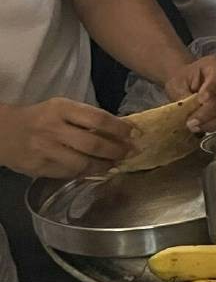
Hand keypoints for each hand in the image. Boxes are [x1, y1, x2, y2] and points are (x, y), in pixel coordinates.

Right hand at [0, 99, 132, 178]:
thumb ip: (87, 117)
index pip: (98, 119)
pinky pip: (69, 174)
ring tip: (117, 164)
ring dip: (105, 166)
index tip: (135, 133)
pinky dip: (87, 173)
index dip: (120, 128)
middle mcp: (53, 129)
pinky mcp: (39, 168)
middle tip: (132, 152)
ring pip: (83, 163)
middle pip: (94, 144)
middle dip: (118, 150)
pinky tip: (98, 171)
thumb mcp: (62, 108)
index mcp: (61, 109)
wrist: (4, 131)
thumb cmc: (40, 117)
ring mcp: (45, 150)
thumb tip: (121, 129)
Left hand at [164, 55, 215, 132]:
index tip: (200, 101)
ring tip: (196, 128)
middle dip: (209, 111)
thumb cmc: (184, 81)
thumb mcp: (177, 83)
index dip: (211, 89)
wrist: (190, 82)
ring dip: (214, 121)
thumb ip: (183, 94)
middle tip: (191, 123)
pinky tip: (205, 128)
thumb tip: (188, 110)